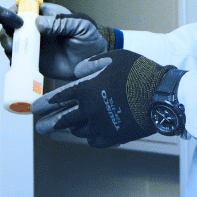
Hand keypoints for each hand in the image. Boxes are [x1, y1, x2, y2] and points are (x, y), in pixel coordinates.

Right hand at [0, 2, 114, 79]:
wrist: (93, 64)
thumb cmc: (90, 40)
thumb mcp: (81, 26)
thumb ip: (62, 23)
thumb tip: (39, 22)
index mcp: (48, 16)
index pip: (27, 8)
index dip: (16, 10)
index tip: (14, 18)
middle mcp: (38, 29)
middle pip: (14, 24)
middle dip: (7, 28)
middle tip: (10, 38)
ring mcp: (34, 44)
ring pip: (13, 40)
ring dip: (7, 42)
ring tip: (12, 49)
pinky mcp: (34, 59)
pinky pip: (18, 57)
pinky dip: (13, 58)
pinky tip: (16, 59)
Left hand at [31, 49, 181, 147]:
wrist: (162, 95)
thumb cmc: (138, 72)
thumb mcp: (112, 57)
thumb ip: (89, 64)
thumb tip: (76, 72)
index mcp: (86, 89)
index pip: (58, 99)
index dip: (44, 104)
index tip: (35, 108)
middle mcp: (90, 110)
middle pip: (62, 121)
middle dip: (48, 124)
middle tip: (40, 127)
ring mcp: (101, 126)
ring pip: (78, 130)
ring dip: (71, 128)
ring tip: (66, 127)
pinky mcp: (114, 137)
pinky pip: (94, 139)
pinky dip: (90, 135)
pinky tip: (90, 131)